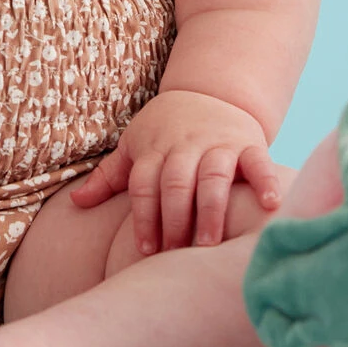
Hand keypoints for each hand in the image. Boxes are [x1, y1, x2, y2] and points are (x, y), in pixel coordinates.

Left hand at [69, 88, 282, 252]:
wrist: (210, 91)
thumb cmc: (165, 129)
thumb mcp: (135, 144)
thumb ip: (110, 176)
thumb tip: (76, 203)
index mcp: (155, 148)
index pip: (145, 184)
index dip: (144, 216)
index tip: (145, 250)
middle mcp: (186, 145)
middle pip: (177, 182)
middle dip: (175, 219)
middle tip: (177, 254)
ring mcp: (218, 143)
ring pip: (213, 175)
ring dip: (211, 209)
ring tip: (209, 245)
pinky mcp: (249, 143)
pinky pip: (258, 162)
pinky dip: (266, 182)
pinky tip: (271, 205)